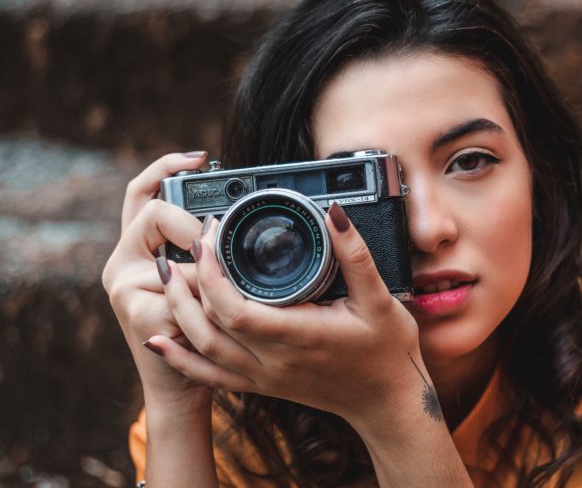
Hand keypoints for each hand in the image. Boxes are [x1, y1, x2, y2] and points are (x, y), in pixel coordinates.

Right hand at [102, 152, 211, 406]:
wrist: (181, 385)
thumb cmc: (200, 328)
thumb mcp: (200, 282)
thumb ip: (204, 251)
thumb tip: (231, 223)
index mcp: (136, 249)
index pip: (141, 193)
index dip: (166, 168)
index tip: (201, 158)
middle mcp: (122, 263)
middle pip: (151, 213)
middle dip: (190, 225)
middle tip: (214, 244)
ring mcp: (124, 287)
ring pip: (173, 255)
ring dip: (204, 274)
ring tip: (218, 296)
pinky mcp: (136, 311)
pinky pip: (183, 290)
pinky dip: (206, 303)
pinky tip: (212, 320)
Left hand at [146, 203, 424, 427]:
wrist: (388, 403)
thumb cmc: (387, 350)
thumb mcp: (379, 298)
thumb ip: (354, 253)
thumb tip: (334, 213)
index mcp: (298, 335)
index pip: (234, 309)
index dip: (212, 272)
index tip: (210, 237)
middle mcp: (273, 361)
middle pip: (209, 325)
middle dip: (188, 282)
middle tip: (185, 244)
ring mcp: (264, 377)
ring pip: (204, 348)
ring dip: (179, 311)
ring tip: (167, 274)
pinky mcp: (262, 386)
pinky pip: (211, 375)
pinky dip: (181, 357)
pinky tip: (160, 340)